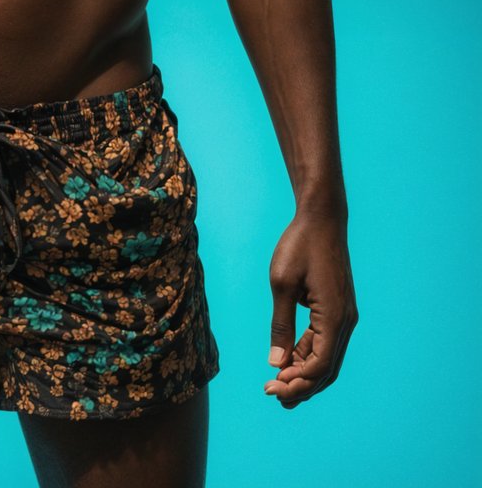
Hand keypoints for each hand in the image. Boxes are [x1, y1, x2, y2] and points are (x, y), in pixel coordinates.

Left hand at [264, 209, 357, 407]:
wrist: (321, 218)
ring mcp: (344, 316)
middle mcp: (345, 321)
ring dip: (305, 373)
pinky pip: (325, 341)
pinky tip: (288, 360)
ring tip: (279, 385)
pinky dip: (308, 354)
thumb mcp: (282, 283)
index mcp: (334, 317)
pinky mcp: (338, 309)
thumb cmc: (299, 245)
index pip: (318, 367)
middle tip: (273, 396)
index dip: (295, 383)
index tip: (269, 387)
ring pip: (327, 358)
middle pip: (326, 370)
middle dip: (301, 387)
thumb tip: (276, 363)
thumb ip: (281, 325)